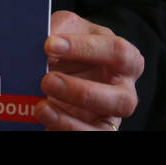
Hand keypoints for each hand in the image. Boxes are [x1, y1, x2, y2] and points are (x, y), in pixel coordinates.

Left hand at [35, 10, 142, 130]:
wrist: (62, 65)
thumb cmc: (70, 43)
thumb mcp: (66, 28)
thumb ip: (58, 29)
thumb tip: (41, 40)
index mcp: (125, 57)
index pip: (116, 52)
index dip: (84, 48)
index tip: (50, 44)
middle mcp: (124, 89)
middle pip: (121, 98)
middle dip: (81, 92)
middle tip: (47, 80)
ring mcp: (111, 114)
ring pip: (104, 127)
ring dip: (70, 119)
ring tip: (41, 106)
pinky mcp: (96, 130)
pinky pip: (87, 136)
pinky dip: (64, 130)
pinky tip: (45, 118)